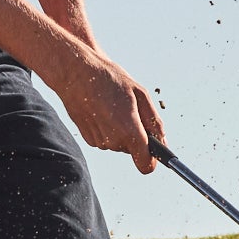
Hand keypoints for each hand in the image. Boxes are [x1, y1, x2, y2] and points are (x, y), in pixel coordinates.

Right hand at [52, 50, 165, 173]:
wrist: (76, 73)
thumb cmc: (109, 79)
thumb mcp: (140, 94)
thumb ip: (154, 121)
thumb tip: (162, 140)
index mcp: (128, 130)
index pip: (146, 165)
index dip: (154, 158)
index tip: (155, 148)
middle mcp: (112, 141)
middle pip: (134, 150)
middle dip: (137, 134)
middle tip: (130, 109)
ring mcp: (99, 142)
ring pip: (121, 144)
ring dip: (123, 130)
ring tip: (114, 106)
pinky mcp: (89, 139)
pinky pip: (108, 140)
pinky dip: (109, 129)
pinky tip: (103, 111)